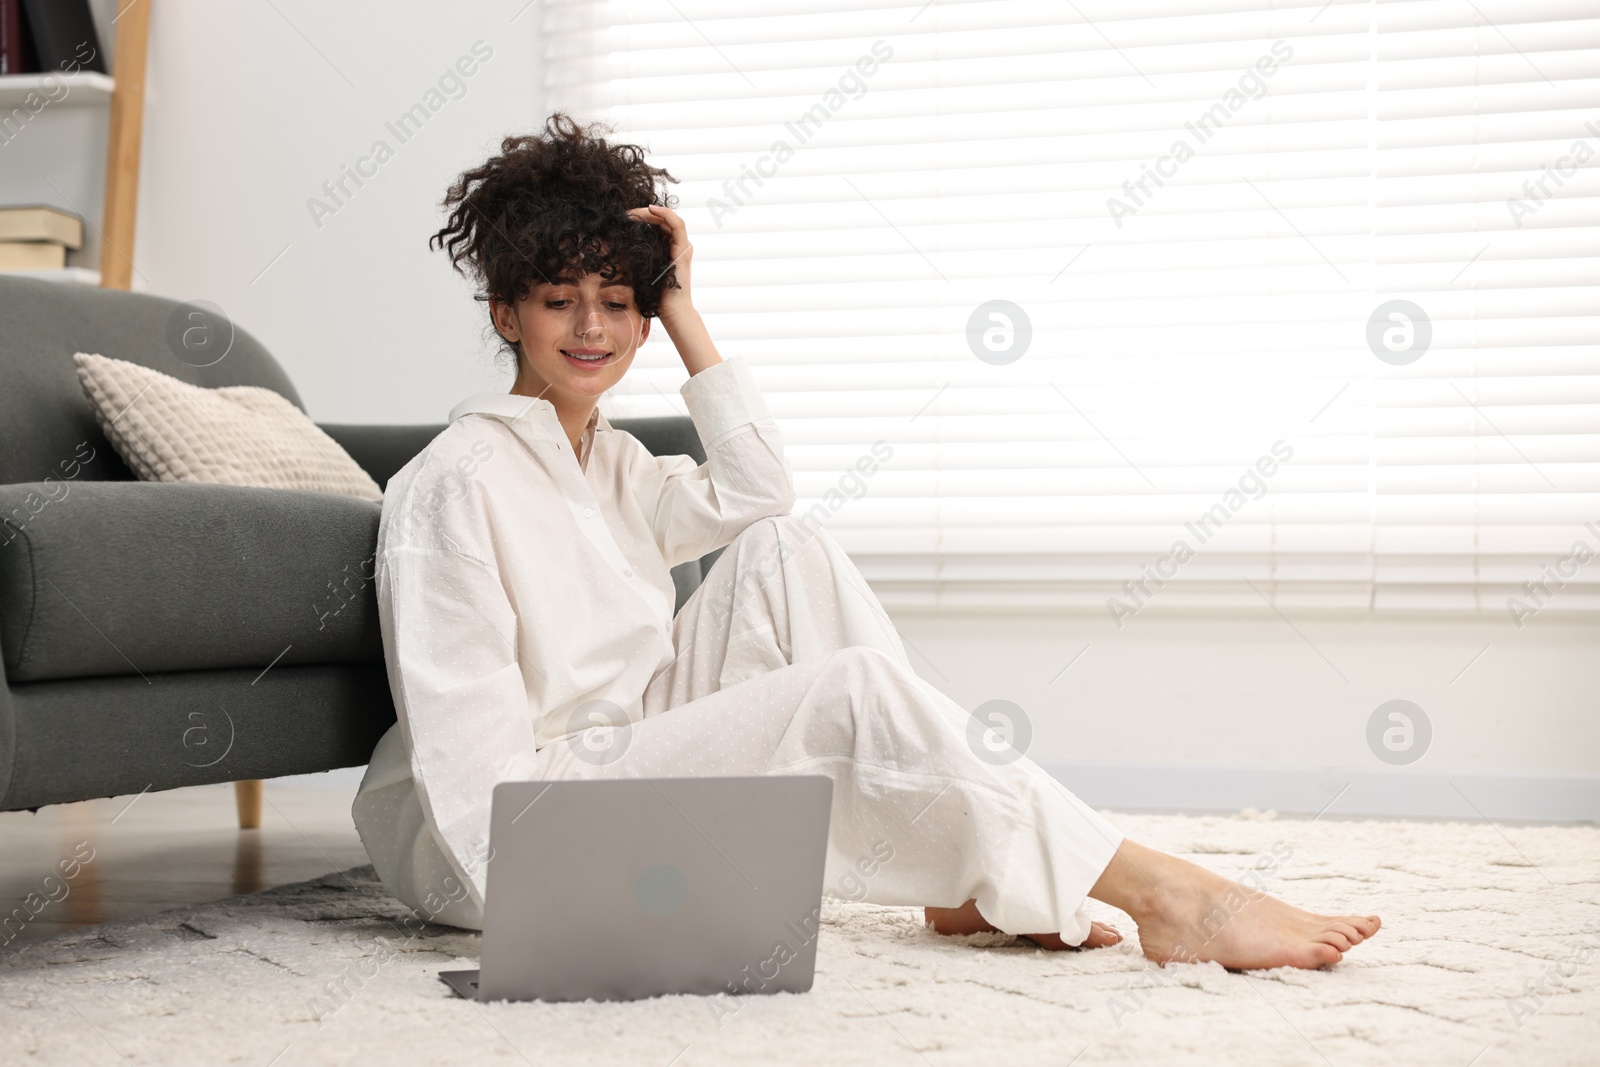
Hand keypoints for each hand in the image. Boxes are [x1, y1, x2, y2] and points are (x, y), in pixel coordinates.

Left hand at [627, 204, 721, 375]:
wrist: (671, 311)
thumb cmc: (655, 297)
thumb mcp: (641, 272)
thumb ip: (635, 260)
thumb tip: (615, 250)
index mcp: (668, 250)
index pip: (656, 226)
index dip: (641, 219)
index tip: (623, 220)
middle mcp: (677, 246)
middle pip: (662, 220)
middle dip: (643, 214)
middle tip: (625, 214)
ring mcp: (682, 247)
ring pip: (669, 219)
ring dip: (651, 212)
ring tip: (633, 212)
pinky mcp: (683, 249)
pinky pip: (677, 224)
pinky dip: (665, 213)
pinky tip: (650, 210)